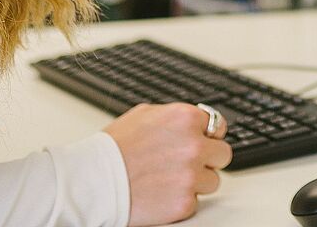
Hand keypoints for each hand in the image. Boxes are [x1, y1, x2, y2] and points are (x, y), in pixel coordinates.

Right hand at [103, 102, 232, 226]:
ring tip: (169, 180)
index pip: (218, 126)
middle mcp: (194, 145)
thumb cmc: (112, 149)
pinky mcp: (184, 202)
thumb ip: (175, 116)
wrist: (93, 181)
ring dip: (196, 182)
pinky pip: (195, 202)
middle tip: (187, 164)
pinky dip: (181, 200)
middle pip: (223, 154)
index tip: (201, 142)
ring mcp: (191, 175)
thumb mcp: (144, 114)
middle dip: (208, 159)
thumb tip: (194, 119)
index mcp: (185, 118)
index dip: (208, 136)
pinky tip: (162, 193)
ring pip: (213, 181)